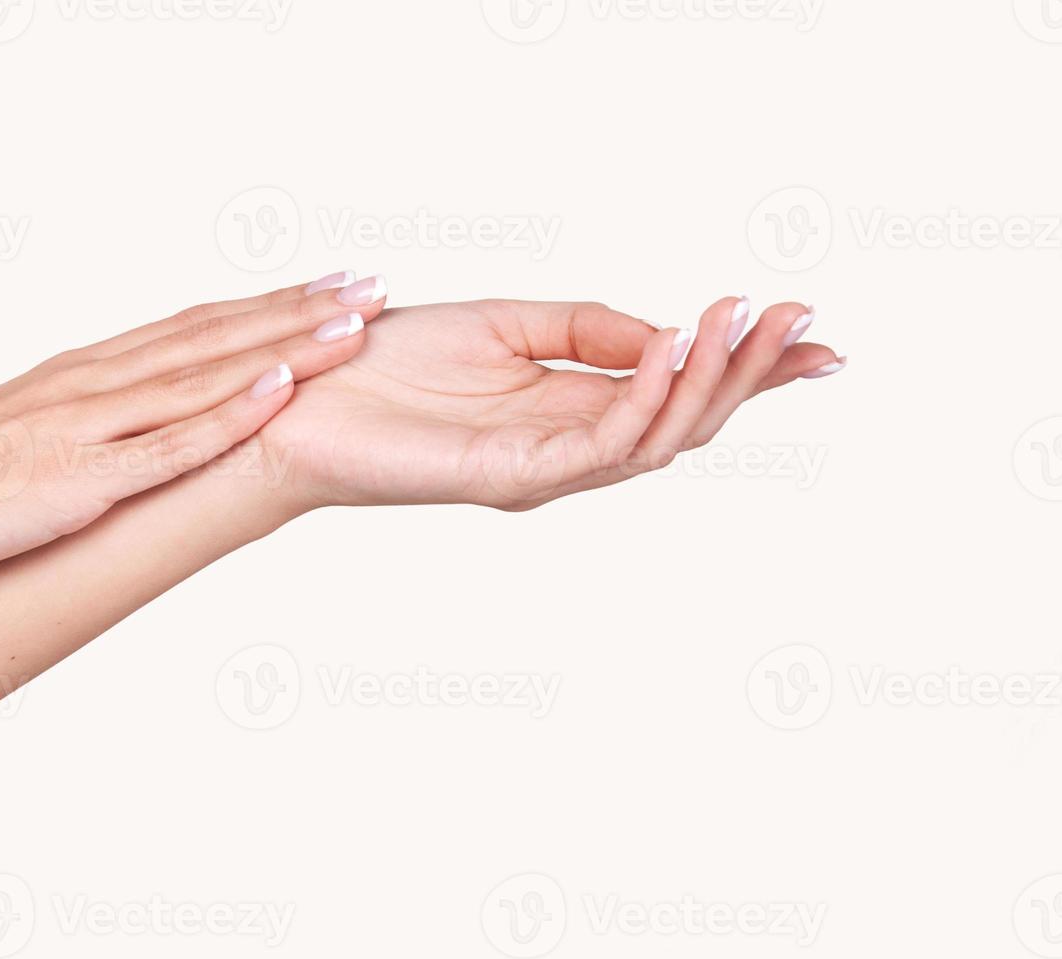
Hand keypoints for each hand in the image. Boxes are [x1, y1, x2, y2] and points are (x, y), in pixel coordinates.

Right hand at [0, 273, 389, 606]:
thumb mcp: (18, 443)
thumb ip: (76, 433)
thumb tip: (117, 438)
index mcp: (78, 374)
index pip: (188, 327)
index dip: (261, 306)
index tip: (320, 288)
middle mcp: (91, 383)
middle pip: (213, 335)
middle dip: (297, 309)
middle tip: (369, 286)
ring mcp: (88, 428)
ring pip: (206, 374)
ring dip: (286, 345)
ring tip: (353, 322)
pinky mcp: (81, 479)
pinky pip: (169, 443)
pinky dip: (229, 412)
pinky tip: (282, 389)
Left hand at [255, 296, 842, 510]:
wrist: (306, 394)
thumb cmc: (392, 361)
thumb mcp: (510, 323)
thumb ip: (591, 329)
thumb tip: (672, 331)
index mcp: (568, 412)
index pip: (676, 392)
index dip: (747, 367)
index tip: (812, 330)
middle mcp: (568, 449)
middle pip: (686, 421)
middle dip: (749, 372)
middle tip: (802, 319)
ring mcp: (547, 470)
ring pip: (659, 437)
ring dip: (712, 379)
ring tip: (746, 319)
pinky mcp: (516, 478)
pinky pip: (603, 442)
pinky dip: (648, 395)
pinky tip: (676, 346)